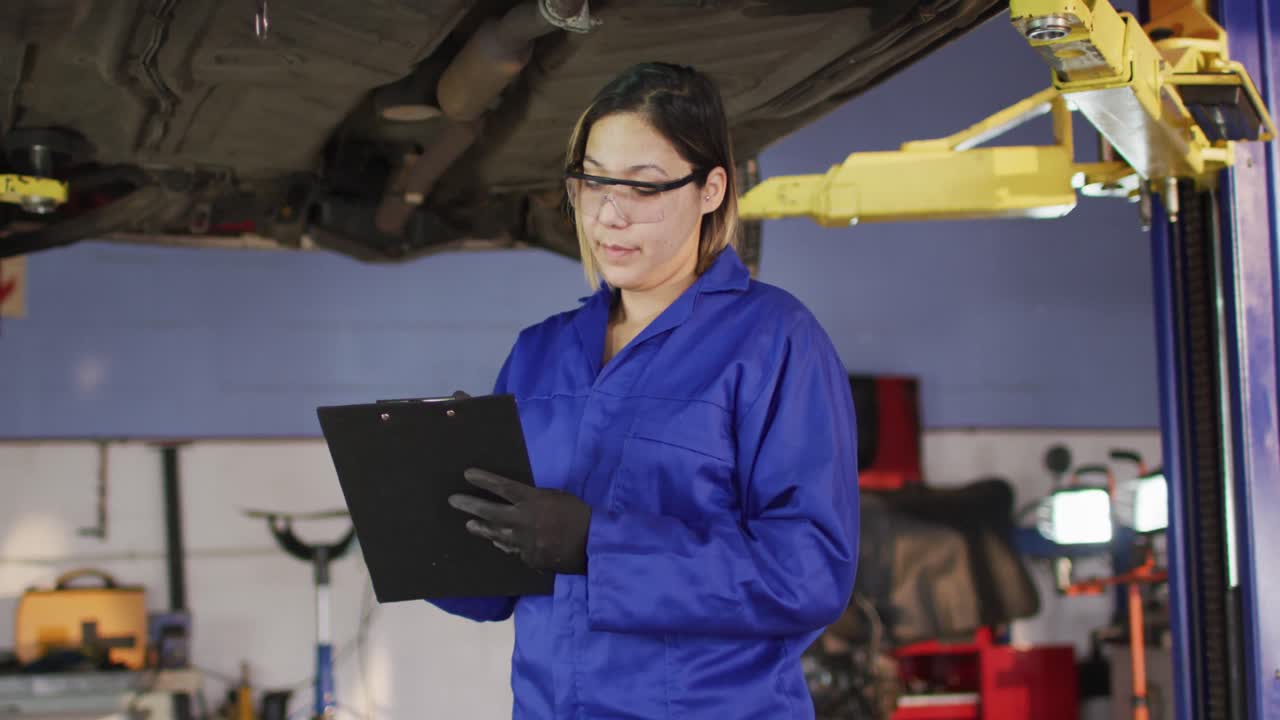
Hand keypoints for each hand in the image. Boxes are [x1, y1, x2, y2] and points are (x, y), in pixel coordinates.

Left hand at [448, 468, 591, 574]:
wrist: (592, 544)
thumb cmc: (578, 514)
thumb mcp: (556, 497)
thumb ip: (534, 499)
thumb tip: (517, 502)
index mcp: (532, 500)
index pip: (501, 487)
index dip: (483, 480)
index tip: (467, 474)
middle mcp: (522, 520)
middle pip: (489, 511)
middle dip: (469, 504)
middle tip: (454, 500)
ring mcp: (522, 541)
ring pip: (495, 534)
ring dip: (481, 528)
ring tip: (469, 524)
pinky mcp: (527, 558)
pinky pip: (511, 549)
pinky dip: (504, 543)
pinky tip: (497, 541)